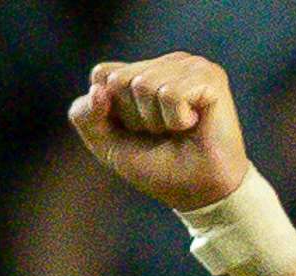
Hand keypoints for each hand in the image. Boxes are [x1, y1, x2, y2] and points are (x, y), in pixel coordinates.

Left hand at [68, 53, 251, 212]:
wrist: (198, 192)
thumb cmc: (158, 167)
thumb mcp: (108, 145)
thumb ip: (86, 116)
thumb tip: (99, 89)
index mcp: (142, 71)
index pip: (102, 74)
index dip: (110, 111)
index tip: (136, 131)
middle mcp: (165, 63)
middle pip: (119, 80)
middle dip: (134, 118)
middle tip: (161, 133)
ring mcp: (189, 66)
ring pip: (144, 85)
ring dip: (156, 121)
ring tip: (178, 130)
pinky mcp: (209, 76)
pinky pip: (170, 93)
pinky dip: (176, 120)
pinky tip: (193, 124)